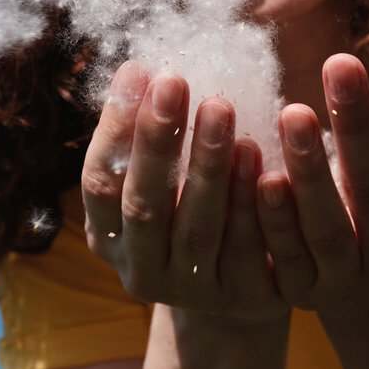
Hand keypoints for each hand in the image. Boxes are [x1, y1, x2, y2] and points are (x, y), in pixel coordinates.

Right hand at [81, 60, 288, 320]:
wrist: (243, 286)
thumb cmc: (195, 206)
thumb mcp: (161, 180)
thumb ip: (150, 140)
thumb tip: (143, 69)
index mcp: (110, 237)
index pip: (100, 183)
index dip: (117, 129)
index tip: (139, 71)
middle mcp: (143, 271)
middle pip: (144, 206)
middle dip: (158, 141)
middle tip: (175, 81)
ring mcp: (193, 293)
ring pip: (198, 229)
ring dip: (208, 167)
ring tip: (221, 108)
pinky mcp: (246, 299)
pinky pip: (250, 251)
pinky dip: (254, 205)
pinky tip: (268, 163)